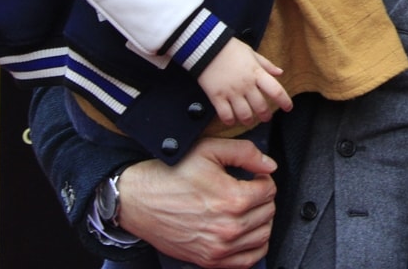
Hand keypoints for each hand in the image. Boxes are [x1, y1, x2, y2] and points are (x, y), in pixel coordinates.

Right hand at [118, 138, 277, 267]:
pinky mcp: (209, 260)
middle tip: (249, 189)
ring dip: (261, 220)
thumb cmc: (170, 174)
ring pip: (263, 236)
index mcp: (232, 199)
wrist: (138, 200)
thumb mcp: (209, 149)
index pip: (269, 189)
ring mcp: (219, 247)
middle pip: (268, 212)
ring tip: (247, 208)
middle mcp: (228, 227)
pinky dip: (254, 246)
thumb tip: (269, 165)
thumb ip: (245, 152)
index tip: (252, 176)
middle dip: (262, 198)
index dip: (262, 178)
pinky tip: (246, 232)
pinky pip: (248, 259)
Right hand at [199, 39, 293, 124]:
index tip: (288, 108)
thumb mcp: (252, 53)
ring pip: (244, 114)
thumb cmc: (231, 49)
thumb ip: (266, 65)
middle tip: (266, 117)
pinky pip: (225, 115)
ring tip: (249, 120)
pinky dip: (230, 121)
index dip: (284, 101)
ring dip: (249, 120)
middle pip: (260, 107)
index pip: (276, 90)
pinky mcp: (216, 96)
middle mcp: (246, 85)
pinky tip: (232, 120)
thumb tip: (280, 73)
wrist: (207, 47)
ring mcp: (231, 92)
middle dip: (265, 115)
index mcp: (256, 73)